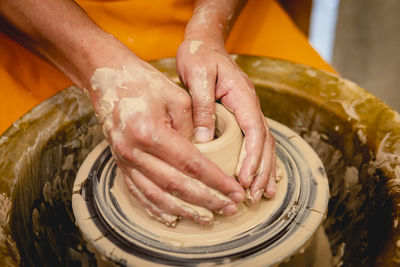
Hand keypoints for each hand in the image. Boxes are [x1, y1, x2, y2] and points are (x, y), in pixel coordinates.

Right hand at [88, 51, 244, 225]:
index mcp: (150, 131)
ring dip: (184, 210)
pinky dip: (157, 208)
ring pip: (156, 196)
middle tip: (230, 209)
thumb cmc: (146, 83)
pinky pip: (138, 193)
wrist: (109, 78)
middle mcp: (133, 151)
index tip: (236, 192)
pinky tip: (173, 218)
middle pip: (175, 185)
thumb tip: (208, 157)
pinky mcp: (120, 164)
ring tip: (207, 219)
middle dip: (206, 200)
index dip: (217, 181)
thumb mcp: (177, 98)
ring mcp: (123, 160)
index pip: (191, 164)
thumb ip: (193, 129)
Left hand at [176, 37, 275, 203]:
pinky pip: (255, 140)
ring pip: (264, 143)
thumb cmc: (199, 56)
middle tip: (254, 196)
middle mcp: (250, 104)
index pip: (254, 130)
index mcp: (242, 95)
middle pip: (264, 142)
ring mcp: (248, 109)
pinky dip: (259, 160)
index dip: (252, 157)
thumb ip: (202, 106)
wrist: (204, 42)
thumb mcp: (196, 76)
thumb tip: (204, 139)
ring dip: (265, 169)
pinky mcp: (241, 114)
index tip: (244, 179)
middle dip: (261, 171)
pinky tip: (257, 175)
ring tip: (263, 194)